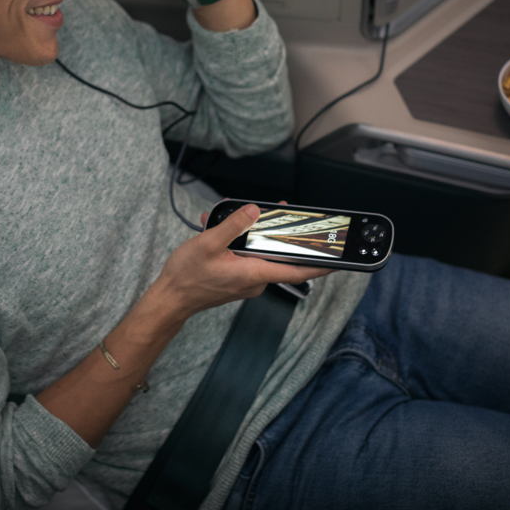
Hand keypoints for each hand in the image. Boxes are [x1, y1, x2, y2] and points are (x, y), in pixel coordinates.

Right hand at [151, 204, 330, 320]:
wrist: (170, 299)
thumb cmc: (187, 276)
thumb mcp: (208, 243)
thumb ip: (233, 225)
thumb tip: (254, 211)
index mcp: (254, 272)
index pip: (297, 270)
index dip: (320, 265)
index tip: (339, 260)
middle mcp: (255, 280)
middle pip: (277, 255)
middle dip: (278, 233)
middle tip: (280, 211)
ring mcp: (245, 282)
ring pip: (258, 254)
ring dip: (249, 235)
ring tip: (230, 216)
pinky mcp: (236, 280)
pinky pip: (245, 259)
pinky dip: (236, 244)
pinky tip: (217, 230)